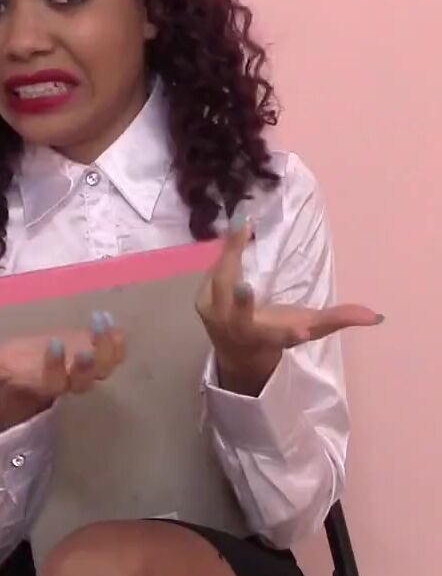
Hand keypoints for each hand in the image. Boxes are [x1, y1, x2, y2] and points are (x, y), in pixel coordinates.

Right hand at [0, 311, 124, 401]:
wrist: (39, 361)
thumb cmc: (18, 361)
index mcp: (47, 383)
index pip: (54, 380)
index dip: (55, 365)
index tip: (52, 342)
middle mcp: (72, 381)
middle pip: (85, 381)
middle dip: (86, 367)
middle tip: (86, 350)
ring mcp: (91, 370)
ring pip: (105, 367)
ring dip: (107, 347)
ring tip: (102, 322)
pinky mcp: (102, 357)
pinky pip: (116, 356)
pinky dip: (119, 345)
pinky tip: (118, 328)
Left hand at [196, 214, 382, 393]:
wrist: (236, 352)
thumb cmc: (275, 335)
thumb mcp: (307, 328)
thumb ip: (337, 319)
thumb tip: (376, 316)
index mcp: (268, 338)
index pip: (282, 338)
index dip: (293, 332)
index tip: (303, 328)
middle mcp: (237, 329)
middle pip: (238, 309)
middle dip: (242, 295)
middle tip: (248, 271)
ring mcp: (214, 316)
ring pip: (221, 281)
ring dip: (231, 253)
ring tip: (242, 223)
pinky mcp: (200, 301)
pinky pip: (213, 272)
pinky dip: (224, 253)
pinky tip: (236, 231)